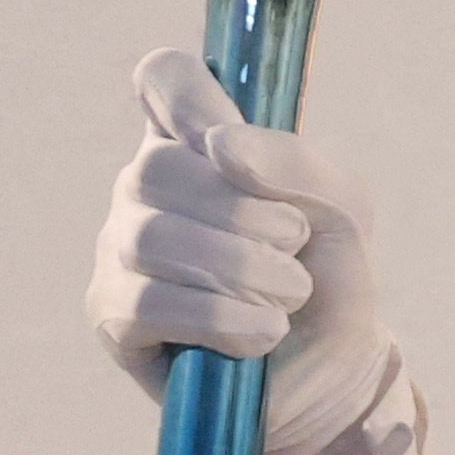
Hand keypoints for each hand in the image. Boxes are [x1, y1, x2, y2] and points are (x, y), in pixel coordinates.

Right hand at [84, 50, 406, 454]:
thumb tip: (220, 146)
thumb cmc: (329, 277)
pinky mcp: (113, 317)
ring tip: (287, 296)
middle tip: (294, 247)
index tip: (229, 141)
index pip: (164, 81)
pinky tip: (260, 334)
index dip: (190, 98)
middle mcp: (145, 188)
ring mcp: (120, 250)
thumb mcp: (341, 209)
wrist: (332, 374)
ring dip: (242, 271)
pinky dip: (221, 318)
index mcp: (196, 143)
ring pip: (153, 238)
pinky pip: (149, 302)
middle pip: (159, 168)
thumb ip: (293, 161)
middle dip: (246, 214)